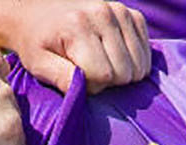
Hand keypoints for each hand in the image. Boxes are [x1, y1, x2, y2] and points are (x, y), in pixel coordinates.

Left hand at [5, 1, 150, 93]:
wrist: (39, 13)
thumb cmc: (38, 43)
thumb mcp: (38, 64)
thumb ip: (60, 78)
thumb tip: (84, 91)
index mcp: (78, 26)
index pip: (104, 75)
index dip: (91, 86)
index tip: (75, 77)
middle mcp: (104, 13)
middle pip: (125, 73)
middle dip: (107, 81)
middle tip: (87, 71)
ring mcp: (121, 12)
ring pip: (139, 66)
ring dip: (121, 73)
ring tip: (100, 64)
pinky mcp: (133, 16)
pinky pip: (147, 54)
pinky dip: (133, 62)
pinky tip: (113, 56)